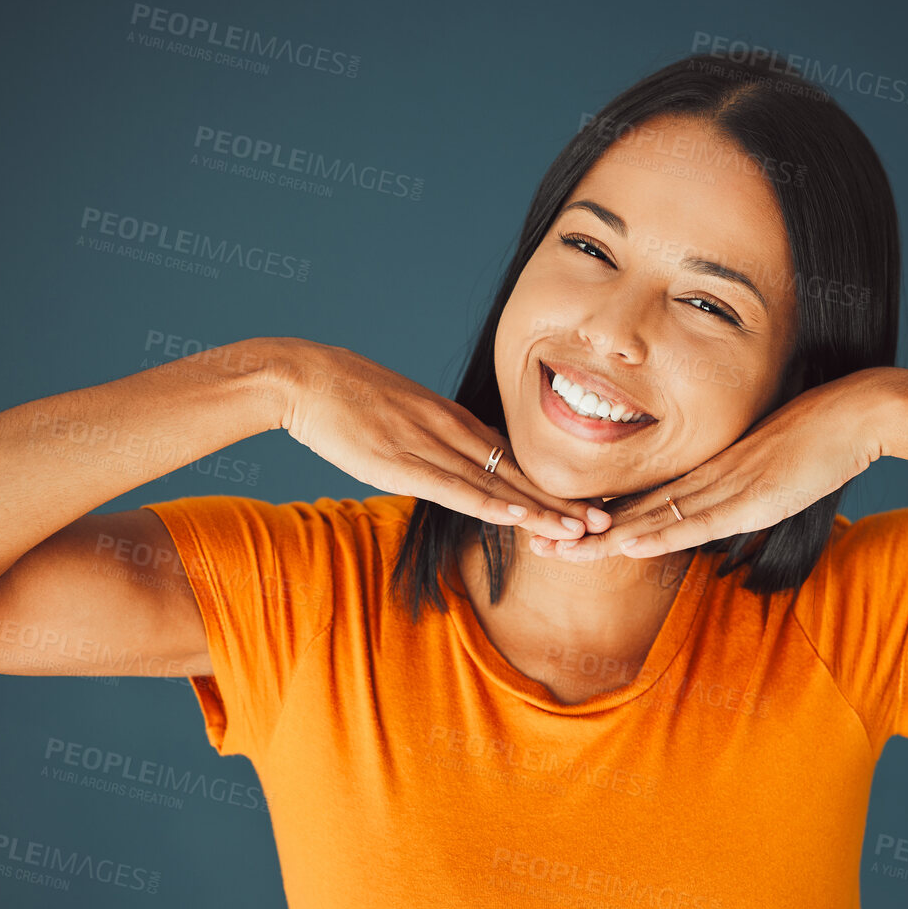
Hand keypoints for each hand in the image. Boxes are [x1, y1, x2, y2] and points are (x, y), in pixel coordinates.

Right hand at [272, 339, 608, 541]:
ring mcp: (428, 444)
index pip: (512, 458)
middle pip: (517, 472)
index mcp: (452, 419)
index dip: (549, 487)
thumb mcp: (400, 414)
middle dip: (561, 501)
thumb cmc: (344, 397)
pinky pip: (453, 487)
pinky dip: (488, 503)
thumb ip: (430, 439)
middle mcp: (450, 430)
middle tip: (604, 525)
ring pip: (495, 483)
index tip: (583, 507)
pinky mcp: (401, 461)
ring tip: (577, 531)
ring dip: (538, 509)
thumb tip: (450, 461)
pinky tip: (516, 516)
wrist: (303, 377)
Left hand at [530, 371, 881, 560]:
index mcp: (708, 472)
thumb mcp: (773, 471)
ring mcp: (725, 487)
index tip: (562, 531)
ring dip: (605, 542)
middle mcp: (706, 479)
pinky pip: (698, 521)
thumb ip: (746, 488)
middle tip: (534, 543)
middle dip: (583, 534)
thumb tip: (729, 504)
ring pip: (654, 520)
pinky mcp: (751, 497)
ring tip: (559, 555)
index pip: (645, 501)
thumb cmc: (822, 437)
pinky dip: (662, 536)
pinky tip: (629, 547)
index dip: (602, 519)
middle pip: (635, 512)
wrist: (857, 413)